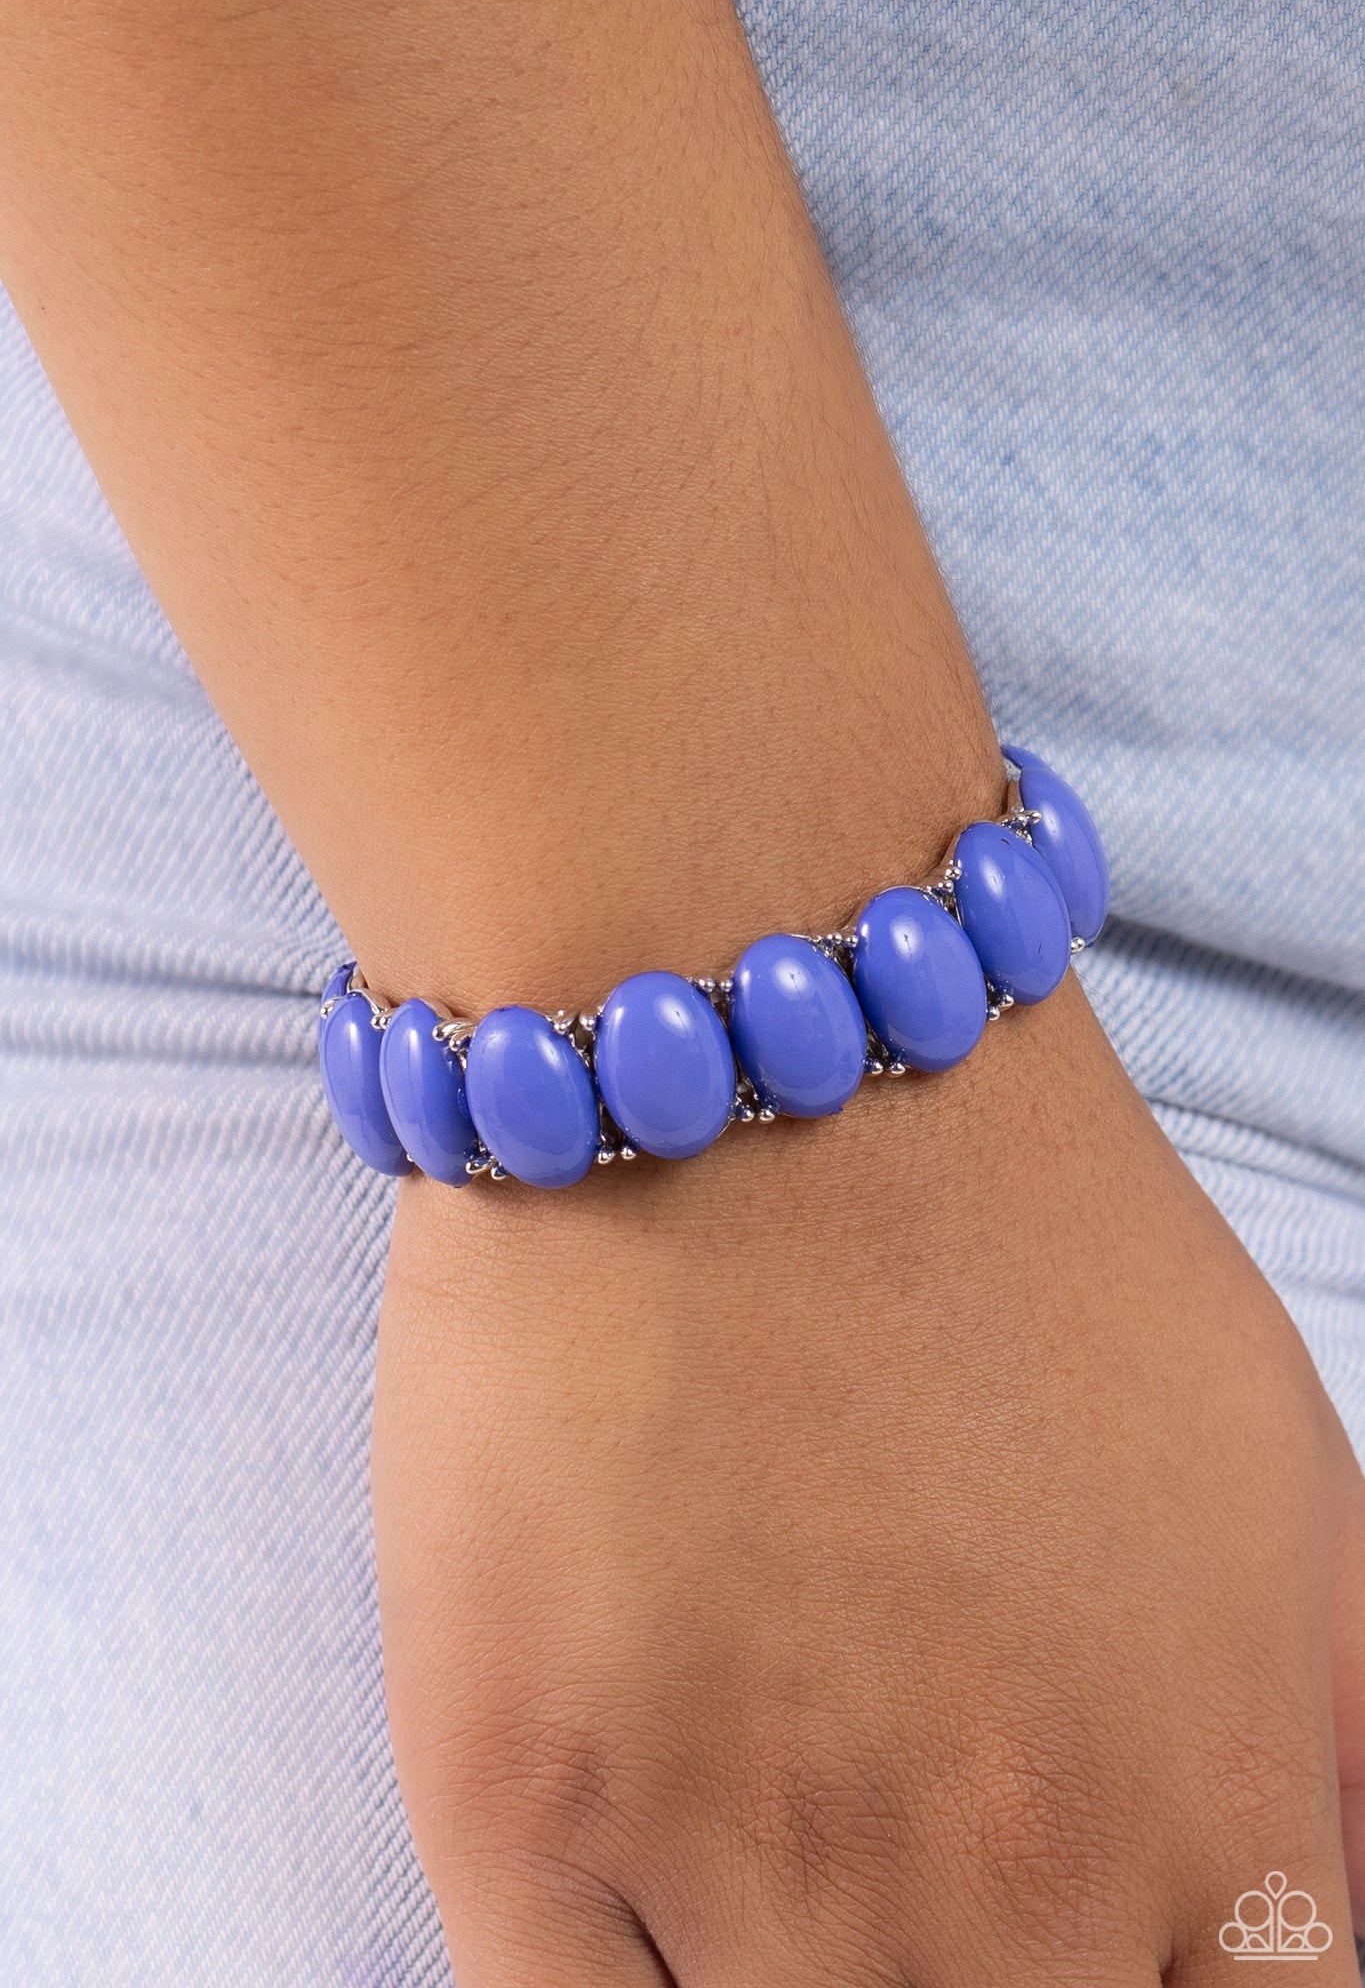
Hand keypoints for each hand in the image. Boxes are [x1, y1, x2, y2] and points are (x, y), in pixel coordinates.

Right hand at [373, 976, 1364, 1984]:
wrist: (753, 1043)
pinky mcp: (520, 1793)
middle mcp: (1001, 1885)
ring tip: (776, 1806)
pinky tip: (639, 1904)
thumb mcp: (1293, 1484)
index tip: (1088, 1953)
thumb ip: (1327, 1750)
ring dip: (793, 1970)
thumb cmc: (1020, 1235)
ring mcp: (750, 1854)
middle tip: (908, 1859)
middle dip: (976, 1980)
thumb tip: (1310, 1925)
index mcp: (1212, 1817)